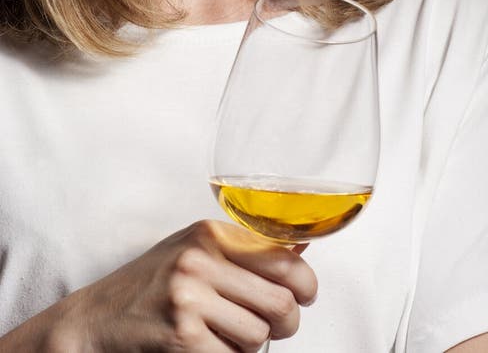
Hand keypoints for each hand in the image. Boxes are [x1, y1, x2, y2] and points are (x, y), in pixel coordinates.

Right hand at [55, 220, 316, 351]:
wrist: (95, 320)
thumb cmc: (151, 285)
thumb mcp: (195, 249)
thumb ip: (243, 248)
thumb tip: (302, 248)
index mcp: (210, 233)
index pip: (285, 258)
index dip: (306, 284)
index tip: (305, 294)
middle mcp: (200, 260)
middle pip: (280, 301)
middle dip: (288, 321)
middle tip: (278, 325)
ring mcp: (189, 299)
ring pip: (259, 335)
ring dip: (253, 344)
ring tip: (230, 335)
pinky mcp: (181, 338)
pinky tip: (209, 347)